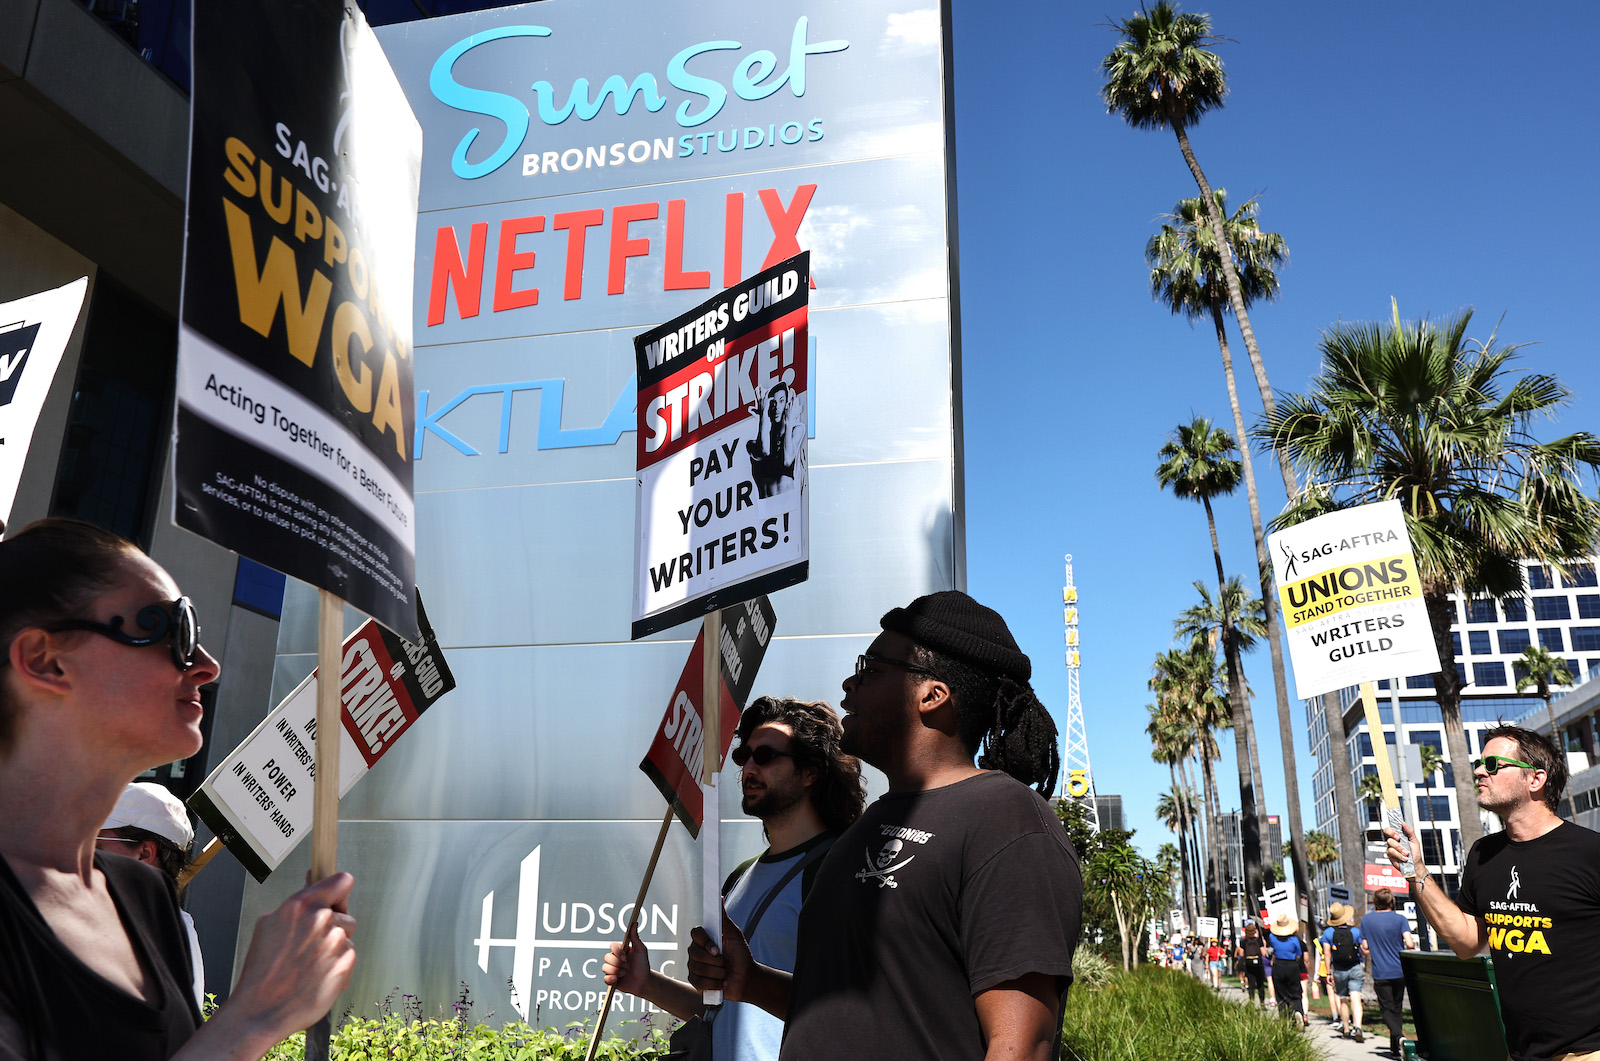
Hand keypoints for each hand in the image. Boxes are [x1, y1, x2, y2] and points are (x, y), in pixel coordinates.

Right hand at [228, 872, 357, 1037]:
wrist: (260, 1011)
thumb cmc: (261, 972)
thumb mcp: (269, 925)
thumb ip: (298, 903)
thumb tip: (313, 880)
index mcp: (301, 905)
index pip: (341, 881)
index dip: (338, 890)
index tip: (336, 896)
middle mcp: (321, 919)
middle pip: (344, 912)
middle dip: (333, 925)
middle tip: (311, 944)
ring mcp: (335, 941)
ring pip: (346, 936)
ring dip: (334, 946)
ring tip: (309, 963)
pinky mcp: (346, 962)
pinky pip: (348, 956)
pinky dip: (337, 965)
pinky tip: (316, 975)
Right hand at [602, 922, 651, 996]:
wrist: (644, 982)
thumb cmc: (643, 965)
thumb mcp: (641, 950)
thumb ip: (635, 937)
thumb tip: (634, 923)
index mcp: (621, 951)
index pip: (612, 946)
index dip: (617, 952)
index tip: (625, 957)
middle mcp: (615, 959)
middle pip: (607, 957)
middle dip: (617, 963)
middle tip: (627, 966)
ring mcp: (612, 969)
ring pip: (605, 967)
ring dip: (616, 971)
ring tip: (624, 973)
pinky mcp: (611, 980)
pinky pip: (605, 978)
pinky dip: (611, 979)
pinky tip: (618, 979)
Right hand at [687, 911, 749, 1000]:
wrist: (745, 978)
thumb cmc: (740, 955)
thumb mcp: (735, 935)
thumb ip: (725, 919)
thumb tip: (720, 898)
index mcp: (704, 938)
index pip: (695, 933)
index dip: (705, 942)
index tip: (718, 950)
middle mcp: (696, 951)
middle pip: (695, 954)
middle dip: (716, 961)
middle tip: (727, 962)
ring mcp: (694, 967)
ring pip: (699, 969)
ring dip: (718, 973)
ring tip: (726, 972)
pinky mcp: (695, 982)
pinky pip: (699, 983)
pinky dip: (714, 984)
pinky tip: (722, 983)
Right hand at [1384, 823, 1422, 875]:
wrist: (1415, 865)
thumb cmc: (1415, 854)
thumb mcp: (1415, 841)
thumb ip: (1410, 832)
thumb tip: (1403, 823)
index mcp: (1398, 836)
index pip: (1390, 829)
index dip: (1391, 829)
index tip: (1398, 834)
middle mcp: (1393, 841)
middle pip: (1386, 833)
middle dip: (1393, 835)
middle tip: (1399, 839)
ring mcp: (1391, 848)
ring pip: (1390, 843)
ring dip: (1400, 848)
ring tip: (1406, 853)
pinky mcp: (1390, 855)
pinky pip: (1391, 852)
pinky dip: (1399, 855)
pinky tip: (1404, 858)